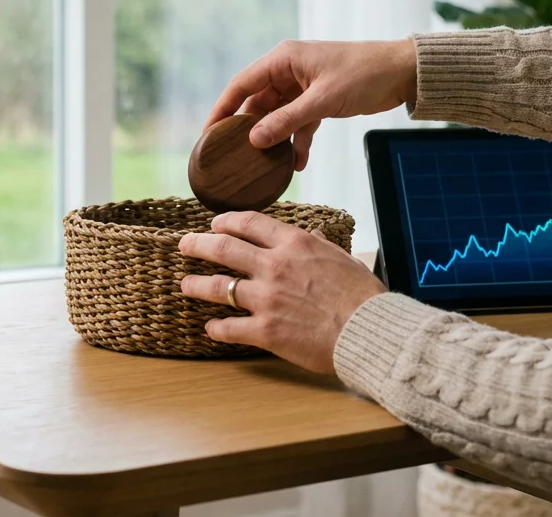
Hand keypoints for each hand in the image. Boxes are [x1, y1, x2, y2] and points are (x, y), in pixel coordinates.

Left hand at [178, 212, 387, 373]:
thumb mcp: (342, 258)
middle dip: (198, 244)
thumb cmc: (362, 296)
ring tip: (185, 285)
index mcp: (295, 244)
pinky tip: (210, 328)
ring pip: (218, 287)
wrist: (367, 331)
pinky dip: (216, 328)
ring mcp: (266, 299)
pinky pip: (229, 327)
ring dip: (196, 285)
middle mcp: (274, 266)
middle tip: (185, 245)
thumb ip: (319, 247)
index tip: (215, 224)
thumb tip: (312, 237)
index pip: (249, 222)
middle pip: (223, 248)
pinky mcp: (264, 331)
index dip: (227, 221)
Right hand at [205, 38, 417, 170]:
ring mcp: (303, 87)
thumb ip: (288, 120)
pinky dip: (298, 142)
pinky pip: (299, 123)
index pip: (241, 84)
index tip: (207, 134)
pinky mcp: (319, 100)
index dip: (222, 109)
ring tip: (265, 166)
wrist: (402, 73)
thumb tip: (254, 139)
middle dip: (249, 130)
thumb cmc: (364, 74)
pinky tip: (297, 164)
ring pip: (278, 116)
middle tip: (234, 157)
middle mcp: (288, 70)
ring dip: (275, 140)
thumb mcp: (323, 100)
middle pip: (257, 103)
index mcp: (283, 60)